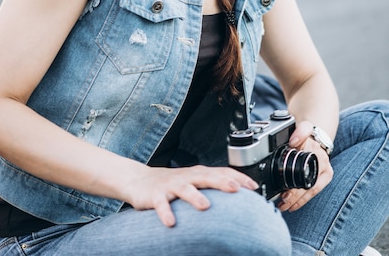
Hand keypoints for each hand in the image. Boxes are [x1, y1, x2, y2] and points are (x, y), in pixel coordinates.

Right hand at [124, 164, 257, 226]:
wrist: (140, 181)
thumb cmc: (174, 184)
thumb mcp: (195, 182)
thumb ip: (213, 187)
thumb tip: (241, 200)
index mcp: (199, 174)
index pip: (222, 171)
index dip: (238, 177)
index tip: (254, 187)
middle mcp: (187, 177)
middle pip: (206, 177)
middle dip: (221, 182)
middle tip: (236, 188)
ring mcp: (171, 185)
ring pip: (184, 189)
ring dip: (195, 196)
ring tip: (205, 206)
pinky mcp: (155, 195)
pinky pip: (161, 204)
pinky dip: (165, 212)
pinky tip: (171, 222)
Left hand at [277, 121, 332, 212]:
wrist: (316, 135)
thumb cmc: (306, 134)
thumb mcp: (303, 127)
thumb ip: (300, 132)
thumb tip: (293, 142)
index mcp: (316, 151)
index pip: (305, 170)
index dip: (295, 184)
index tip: (284, 192)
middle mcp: (323, 161)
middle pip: (308, 184)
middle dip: (294, 196)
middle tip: (282, 202)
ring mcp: (325, 170)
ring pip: (311, 190)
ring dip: (297, 200)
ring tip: (284, 206)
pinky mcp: (325, 177)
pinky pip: (314, 191)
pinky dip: (302, 200)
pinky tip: (292, 206)